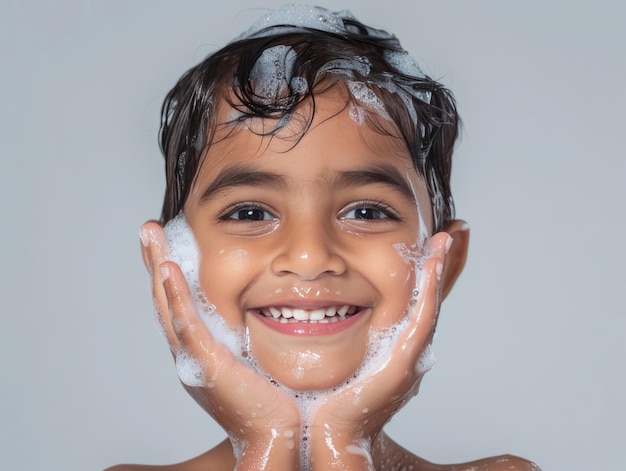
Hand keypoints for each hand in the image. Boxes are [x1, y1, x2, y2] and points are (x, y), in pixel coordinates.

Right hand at [140, 222, 299, 468]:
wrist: (275, 438)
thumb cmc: (271, 402)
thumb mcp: (256, 358)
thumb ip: (251, 334)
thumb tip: (268, 306)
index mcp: (200, 350)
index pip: (179, 303)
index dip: (169, 273)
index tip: (168, 242)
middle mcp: (190, 352)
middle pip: (164, 299)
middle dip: (154, 262)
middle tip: (148, 228)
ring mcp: (195, 359)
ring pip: (168, 306)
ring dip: (157, 267)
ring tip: (150, 233)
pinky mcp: (208, 366)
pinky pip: (186, 325)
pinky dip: (175, 297)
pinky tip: (168, 269)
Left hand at [308, 232, 451, 468]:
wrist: (323, 437)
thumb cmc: (322, 400)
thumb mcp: (326, 354)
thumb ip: (324, 329)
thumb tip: (307, 306)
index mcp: (390, 349)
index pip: (411, 303)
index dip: (423, 275)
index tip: (427, 244)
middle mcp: (404, 351)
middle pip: (426, 301)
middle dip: (440, 267)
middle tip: (451, 234)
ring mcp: (407, 358)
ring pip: (429, 306)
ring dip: (439, 272)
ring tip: (445, 240)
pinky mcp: (404, 365)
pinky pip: (421, 320)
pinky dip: (430, 291)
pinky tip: (433, 264)